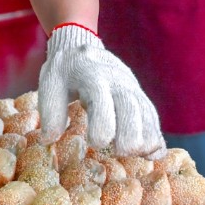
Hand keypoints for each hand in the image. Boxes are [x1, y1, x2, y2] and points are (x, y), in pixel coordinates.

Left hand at [38, 24, 165, 157]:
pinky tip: (155, 154)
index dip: (102, 125)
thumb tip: (49, 140)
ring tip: (136, 156)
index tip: (96, 144)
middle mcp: (117, 80)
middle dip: (129, 135)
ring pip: (147, 113)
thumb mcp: (50, 84)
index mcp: (92, 75)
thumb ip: (50, 111)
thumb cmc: (64, 70)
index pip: (102, 100)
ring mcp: (132, 88)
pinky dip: (156, 136)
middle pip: (131, 108)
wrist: (82, 47)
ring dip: (145, 138)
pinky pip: (152, 116)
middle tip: (118, 153)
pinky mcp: (139, 96)